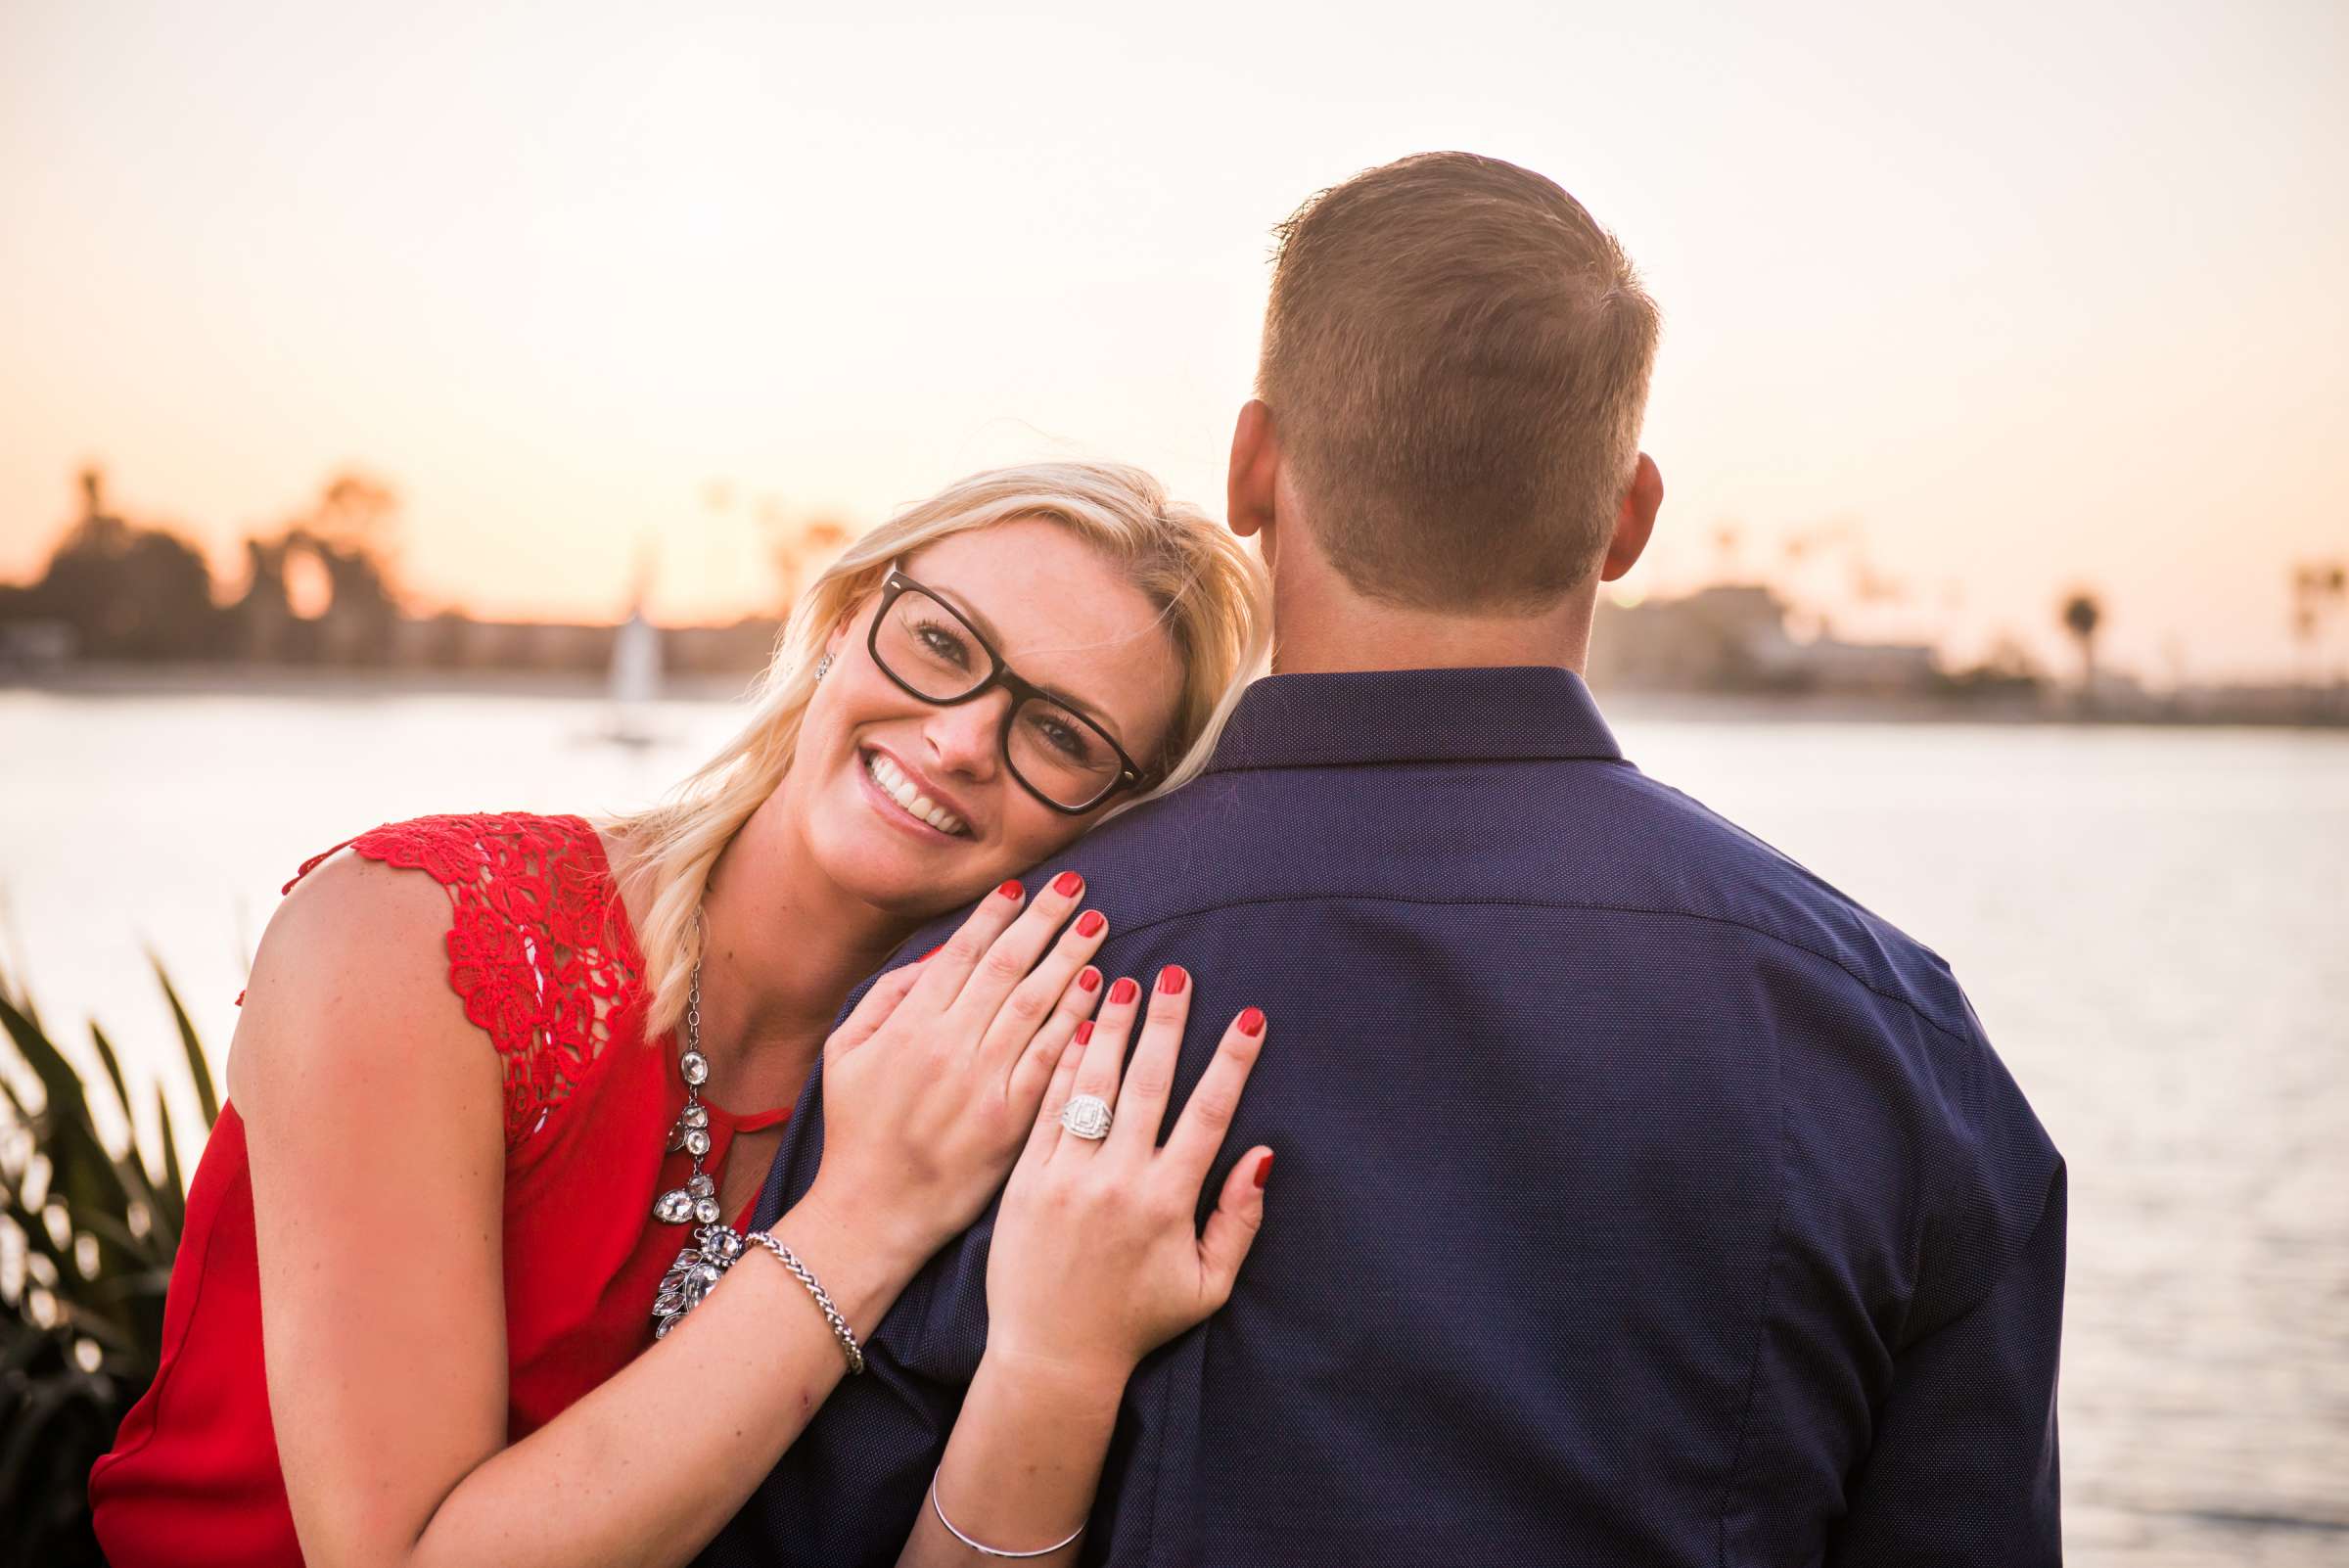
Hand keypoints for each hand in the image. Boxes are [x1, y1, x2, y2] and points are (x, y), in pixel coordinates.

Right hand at [805, 874, 1107, 1265]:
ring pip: (1037, 1005)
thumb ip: (887, 995)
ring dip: (1070, 959)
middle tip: (1076, 887)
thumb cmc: (857, 1129)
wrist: (873, 1211)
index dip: (996, 915)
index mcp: (909, 1024)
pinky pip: (1052, 1058)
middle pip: (1008, 967)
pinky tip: (1099, 989)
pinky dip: (1077, 1019)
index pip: (963, 953)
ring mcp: (984, 1083)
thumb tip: (940, 953)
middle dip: (1044, 921)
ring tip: (1097, 923)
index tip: (1022, 886)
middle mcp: (950, 1046)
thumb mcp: (846, 1051)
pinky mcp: (1012, 1120)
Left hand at [983, 965, 1272, 1389]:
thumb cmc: (1137, 1320)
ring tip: (1125, 982)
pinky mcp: (1025, 1180)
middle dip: (1168, 1023)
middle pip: (1149, 1084)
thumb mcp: (1208, 1285)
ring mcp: (1067, 1176)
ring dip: (1113, 1030)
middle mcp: (1117, 1180)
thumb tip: (1264, 1156)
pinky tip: (1076, 1028)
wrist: (1052, 1354)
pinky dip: (1063, 1066)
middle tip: (1178, 974)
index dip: (1232, 1062)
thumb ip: (1240, 1220)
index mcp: (1168, 1202)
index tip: (1250, 1017)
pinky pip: (1047, 1109)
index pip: (1208, 1115)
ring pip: (1093, 1086)